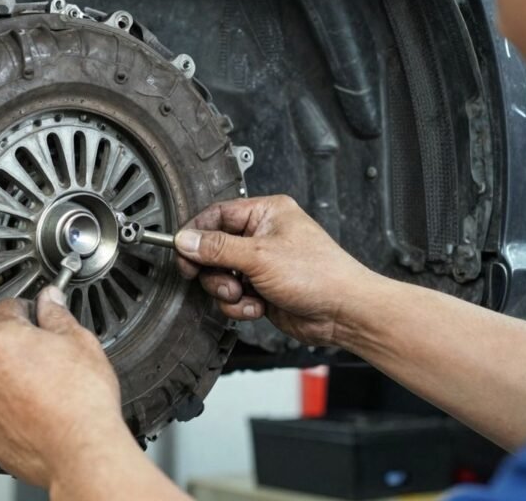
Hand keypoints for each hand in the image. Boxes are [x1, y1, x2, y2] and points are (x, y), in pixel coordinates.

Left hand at [0, 287, 136, 487]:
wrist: (83, 452)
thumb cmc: (83, 402)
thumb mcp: (80, 342)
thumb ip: (57, 314)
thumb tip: (49, 300)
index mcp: (2, 340)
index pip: (7, 308)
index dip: (28, 310)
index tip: (38, 317)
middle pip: (0, 347)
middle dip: (23, 351)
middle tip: (53, 363)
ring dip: (14, 383)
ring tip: (48, 394)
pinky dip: (11, 413)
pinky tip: (38, 414)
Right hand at [175, 195, 381, 345]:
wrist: (343, 312)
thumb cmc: (318, 275)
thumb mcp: (259, 256)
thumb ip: (216, 248)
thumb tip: (186, 240)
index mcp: (265, 212)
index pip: (215, 216)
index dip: (195, 234)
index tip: (182, 251)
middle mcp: (262, 235)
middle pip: (212, 249)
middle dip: (213, 270)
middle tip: (216, 278)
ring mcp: (261, 264)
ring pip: (220, 276)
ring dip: (227, 291)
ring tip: (244, 295)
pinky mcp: (261, 288)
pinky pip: (233, 296)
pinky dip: (240, 305)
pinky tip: (257, 306)